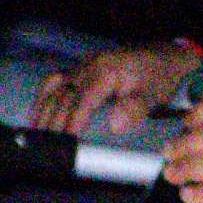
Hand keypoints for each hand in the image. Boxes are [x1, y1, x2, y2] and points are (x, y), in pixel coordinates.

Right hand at [33, 38, 202, 136]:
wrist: (167, 57)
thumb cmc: (160, 78)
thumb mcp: (154, 94)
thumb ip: (134, 108)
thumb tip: (114, 125)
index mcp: (105, 72)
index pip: (81, 101)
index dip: (71, 122)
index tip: (64, 143)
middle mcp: (89, 66)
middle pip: (62, 96)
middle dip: (52, 122)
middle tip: (45, 146)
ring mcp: (83, 65)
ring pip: (54, 88)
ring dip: (42, 111)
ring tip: (34, 133)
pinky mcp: (81, 68)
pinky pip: (55, 81)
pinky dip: (43, 97)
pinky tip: (36, 113)